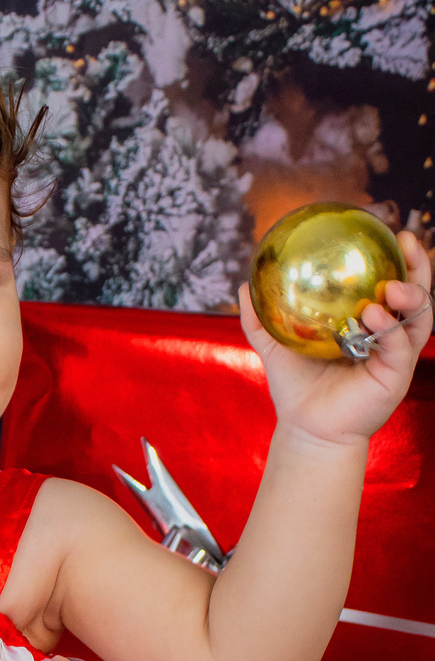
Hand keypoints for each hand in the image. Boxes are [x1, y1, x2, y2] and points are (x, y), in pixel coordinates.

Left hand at [239, 229, 431, 447]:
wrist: (306, 429)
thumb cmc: (296, 389)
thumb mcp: (275, 346)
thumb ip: (260, 319)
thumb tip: (244, 285)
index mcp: (370, 323)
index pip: (391, 282)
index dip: (396, 258)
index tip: (388, 232)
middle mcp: (389, 336)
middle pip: (416, 293)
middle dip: (419, 265)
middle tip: (405, 241)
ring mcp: (396, 355)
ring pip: (420, 318)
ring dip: (412, 295)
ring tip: (393, 285)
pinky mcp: (397, 375)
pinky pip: (401, 346)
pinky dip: (391, 329)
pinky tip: (375, 316)